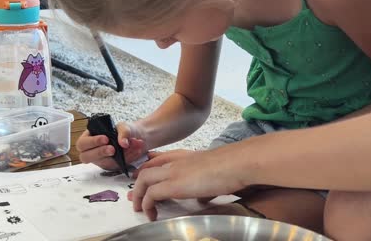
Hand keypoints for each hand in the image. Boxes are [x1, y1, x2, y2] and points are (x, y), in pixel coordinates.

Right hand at [76, 122, 147, 169]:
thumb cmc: (124, 131)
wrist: (137, 138)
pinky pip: (117, 166)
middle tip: (113, 149)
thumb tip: (123, 143)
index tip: (106, 139)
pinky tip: (136, 151)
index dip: (92, 142)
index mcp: (89, 138)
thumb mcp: (124, 126)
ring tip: (131, 146)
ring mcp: (101, 160)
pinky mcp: (112, 166)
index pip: (82, 143)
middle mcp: (92, 151)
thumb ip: (124, 132)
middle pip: (86, 157)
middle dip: (100, 152)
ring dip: (118, 156)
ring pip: (104, 163)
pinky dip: (128, 159)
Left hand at [129, 150, 244, 220]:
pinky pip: (151, 195)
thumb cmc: (232, 168)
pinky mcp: (173, 185)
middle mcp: (176, 161)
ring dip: (138, 195)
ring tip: (138, 208)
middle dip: (138, 182)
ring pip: (144, 179)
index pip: (160, 158)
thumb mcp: (214, 175)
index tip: (143, 176)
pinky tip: (151, 215)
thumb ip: (205, 186)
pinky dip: (147, 205)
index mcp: (186, 156)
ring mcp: (173, 172)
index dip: (149, 168)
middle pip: (148, 168)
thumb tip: (203, 198)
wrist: (237, 163)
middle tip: (133, 195)